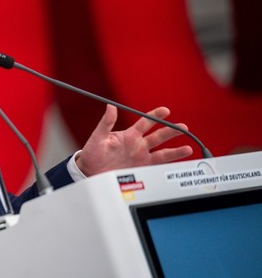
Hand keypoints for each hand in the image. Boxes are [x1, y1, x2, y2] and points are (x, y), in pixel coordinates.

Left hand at [76, 105, 193, 175]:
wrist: (90, 171)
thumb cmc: (92, 152)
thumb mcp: (98, 137)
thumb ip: (106, 122)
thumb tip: (110, 106)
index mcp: (129, 135)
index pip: (145, 122)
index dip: (155, 116)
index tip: (165, 111)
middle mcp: (138, 145)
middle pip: (158, 136)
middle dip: (171, 131)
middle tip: (183, 127)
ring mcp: (141, 157)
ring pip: (162, 152)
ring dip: (175, 151)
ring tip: (188, 148)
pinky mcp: (142, 169)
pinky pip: (158, 167)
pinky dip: (169, 165)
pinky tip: (179, 164)